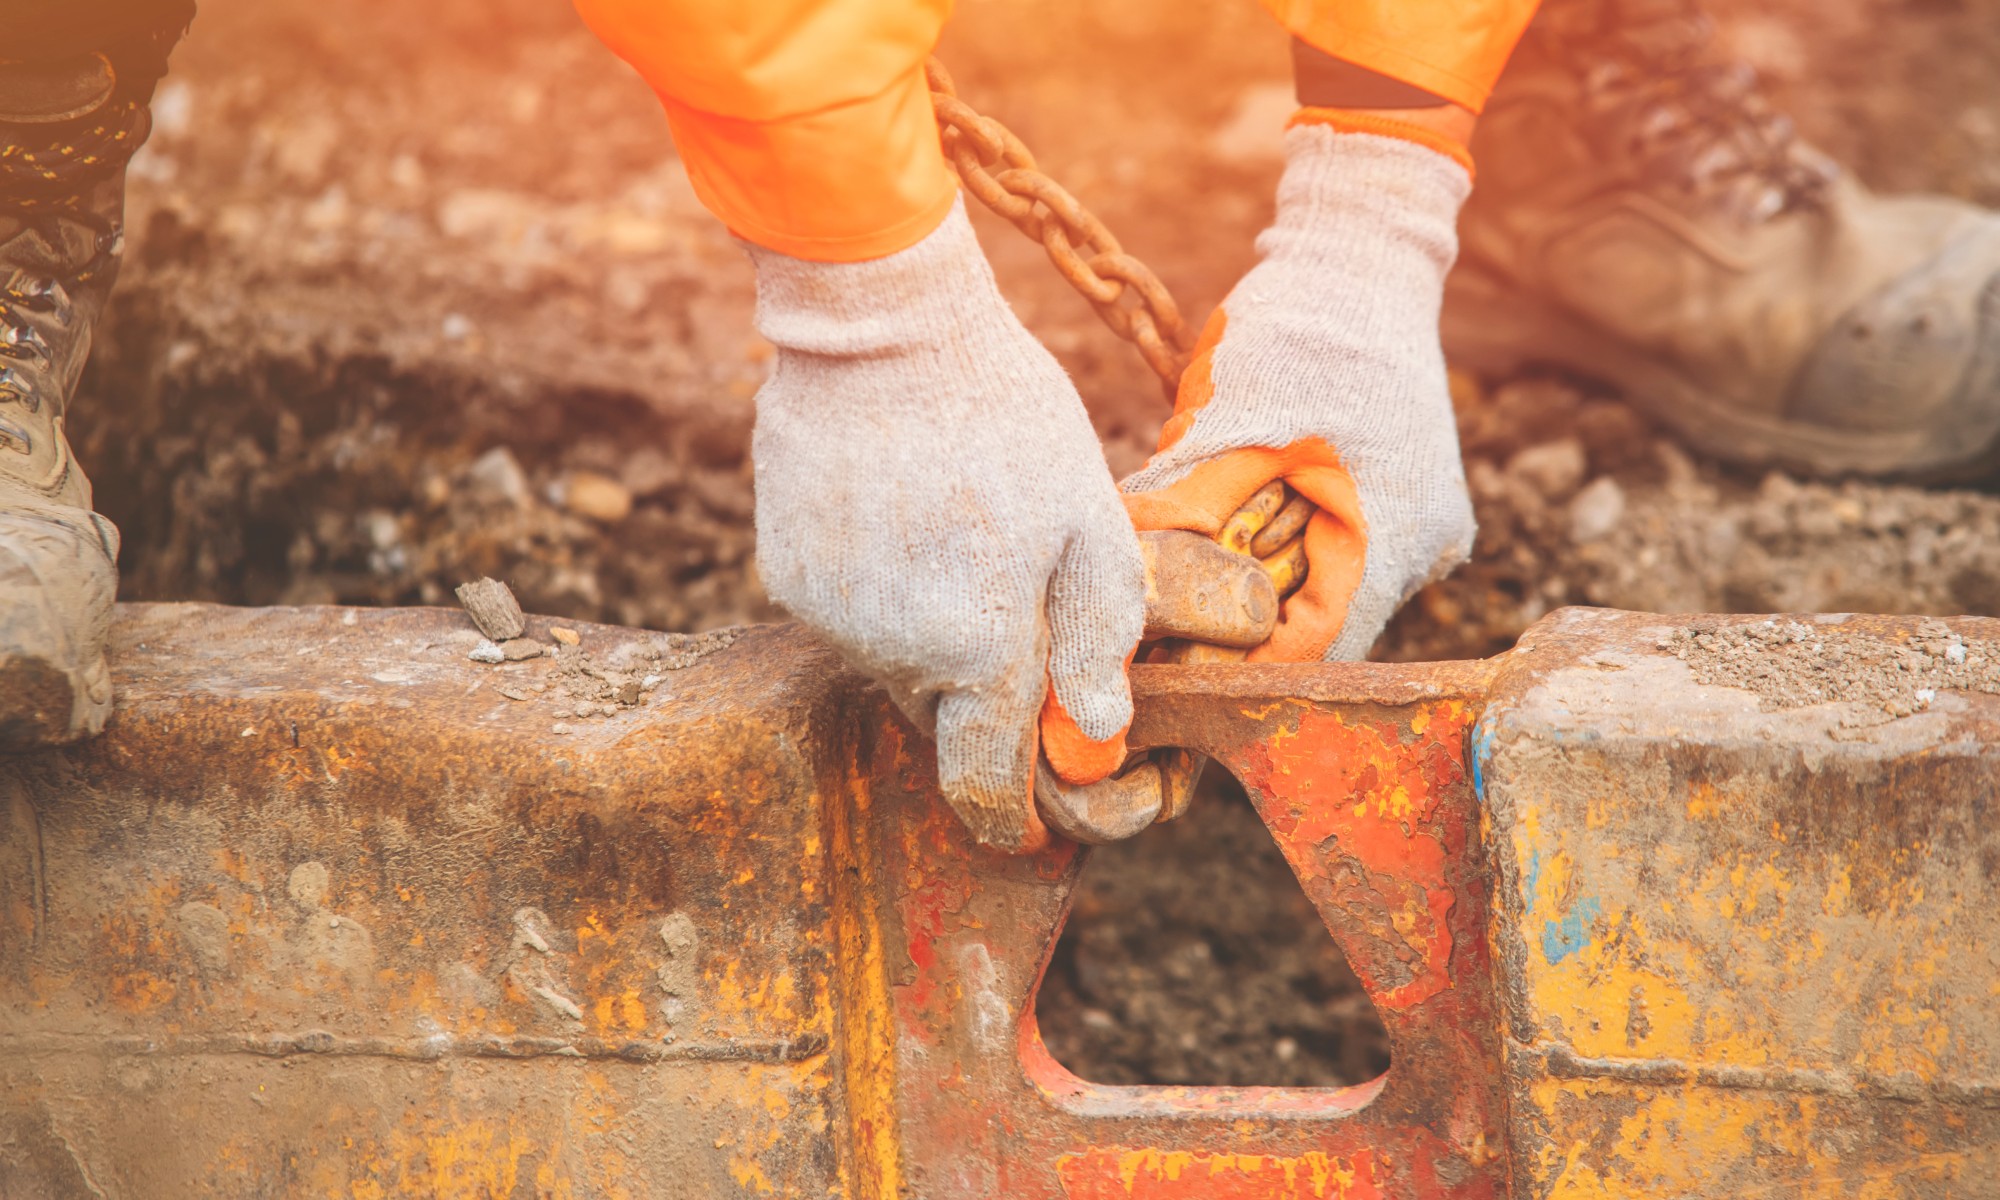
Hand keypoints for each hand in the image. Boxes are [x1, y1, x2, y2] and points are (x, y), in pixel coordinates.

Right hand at [747, 198, 1144, 851]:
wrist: (880, 331)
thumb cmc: (1005, 417)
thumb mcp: (1089, 519)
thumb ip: (1100, 635)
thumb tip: (1098, 734)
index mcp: (980, 648)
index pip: (984, 782)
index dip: (1008, 812)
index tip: (1023, 816)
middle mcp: (892, 652)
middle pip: (942, 718)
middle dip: (980, 692)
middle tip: (1007, 599)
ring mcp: (829, 617)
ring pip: (892, 667)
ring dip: (929, 635)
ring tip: (954, 535)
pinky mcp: (786, 576)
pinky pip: (845, 619)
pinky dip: (878, 593)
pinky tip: (902, 516)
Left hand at [1122, 116, 1477, 661]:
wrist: (1356, 251)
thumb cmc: (1299, 327)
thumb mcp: (1227, 421)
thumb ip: (1180, 503)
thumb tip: (1117, 572)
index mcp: (1398, 541)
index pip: (1311, 649)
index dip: (1231, 662)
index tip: (1158, 666)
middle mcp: (1419, 547)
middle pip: (1311, 624)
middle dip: (1232, 621)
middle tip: (1151, 623)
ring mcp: (1411, 521)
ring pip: (1313, 584)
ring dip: (1247, 578)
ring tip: (1176, 567)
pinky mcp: (1390, 496)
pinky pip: (1322, 544)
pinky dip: (1269, 540)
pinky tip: (1221, 520)